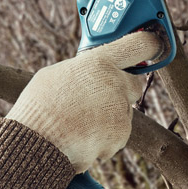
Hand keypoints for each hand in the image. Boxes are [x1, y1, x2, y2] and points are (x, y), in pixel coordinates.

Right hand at [5, 32, 161, 171]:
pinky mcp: (120, 136)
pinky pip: (117, 137)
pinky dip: (103, 141)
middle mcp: (114, 84)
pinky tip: (82, 138)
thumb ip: (80, 70)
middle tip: (99, 100)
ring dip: (108, 121)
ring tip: (78, 125)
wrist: (35, 144)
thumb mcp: (54, 75)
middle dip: (122, 92)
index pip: (139, 44)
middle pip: (134, 85)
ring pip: (123, 114)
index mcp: (98, 63)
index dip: (149, 44)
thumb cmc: (37, 109)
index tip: (152, 44)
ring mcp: (120, 111)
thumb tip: (89, 72)